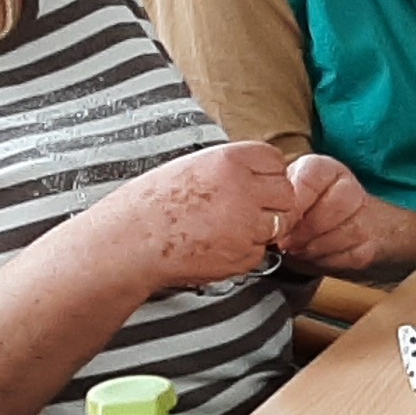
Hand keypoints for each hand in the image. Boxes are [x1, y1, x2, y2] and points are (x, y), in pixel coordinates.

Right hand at [95, 142, 303, 293]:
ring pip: (279, 223)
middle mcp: (243, 189)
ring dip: (263, 227)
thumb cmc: (151, 203)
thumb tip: (260, 173)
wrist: (129, 242)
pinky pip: (260, 250)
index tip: (253, 183)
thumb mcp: (192, 166)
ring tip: (230, 228)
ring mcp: (245, 224)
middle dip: (272, 202)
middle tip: (247, 210)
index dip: (266, 173)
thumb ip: (230, 168)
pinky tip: (218, 246)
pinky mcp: (242, 254)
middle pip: (286, 192)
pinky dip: (246, 251)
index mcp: (229, 160)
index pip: (274, 160)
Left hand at [276, 153, 380, 276]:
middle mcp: (349, 187)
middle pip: (335, 206)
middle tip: (287, 240)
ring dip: (315, 247)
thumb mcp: (289, 196)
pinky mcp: (370, 243)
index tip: (281, 219)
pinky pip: (351, 255)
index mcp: (325, 169)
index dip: (295, 204)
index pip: (312, 180)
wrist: (342, 225)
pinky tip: (315, 254)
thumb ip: (279, 201)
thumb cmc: (306, 209)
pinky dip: (328, 259)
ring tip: (299, 247)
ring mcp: (364, 215)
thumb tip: (266, 219)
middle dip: (305, 230)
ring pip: (346, 233)